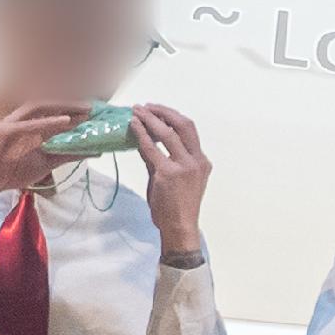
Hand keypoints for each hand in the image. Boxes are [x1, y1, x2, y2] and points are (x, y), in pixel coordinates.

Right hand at [0, 106, 88, 207]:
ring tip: (83, 111)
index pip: (49, 110)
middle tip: (91, 106)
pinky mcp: (4, 132)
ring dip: (61, 108)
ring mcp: (10, 124)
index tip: (90, 109)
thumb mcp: (46, 163)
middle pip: (45, 104)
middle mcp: (18, 120)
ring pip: (37, 109)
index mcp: (26, 125)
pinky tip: (66, 121)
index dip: (69, 107)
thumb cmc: (12, 173)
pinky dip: (48, 122)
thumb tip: (92, 151)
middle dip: (68, 103)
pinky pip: (29, 125)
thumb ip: (66, 155)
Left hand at [127, 105, 210, 255]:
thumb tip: (144, 140)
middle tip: (147, 107)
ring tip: (137, 111)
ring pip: (168, 133)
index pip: (189, 131)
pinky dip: (142, 134)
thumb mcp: (172, 178)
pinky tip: (133, 126)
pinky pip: (152, 148)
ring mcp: (184, 167)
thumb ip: (160, 159)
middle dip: (164, 112)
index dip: (172, 116)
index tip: (157, 111)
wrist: (179, 227)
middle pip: (184, 125)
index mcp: (202, 162)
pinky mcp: (168, 173)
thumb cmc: (176, 206)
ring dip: (151, 119)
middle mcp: (197, 161)